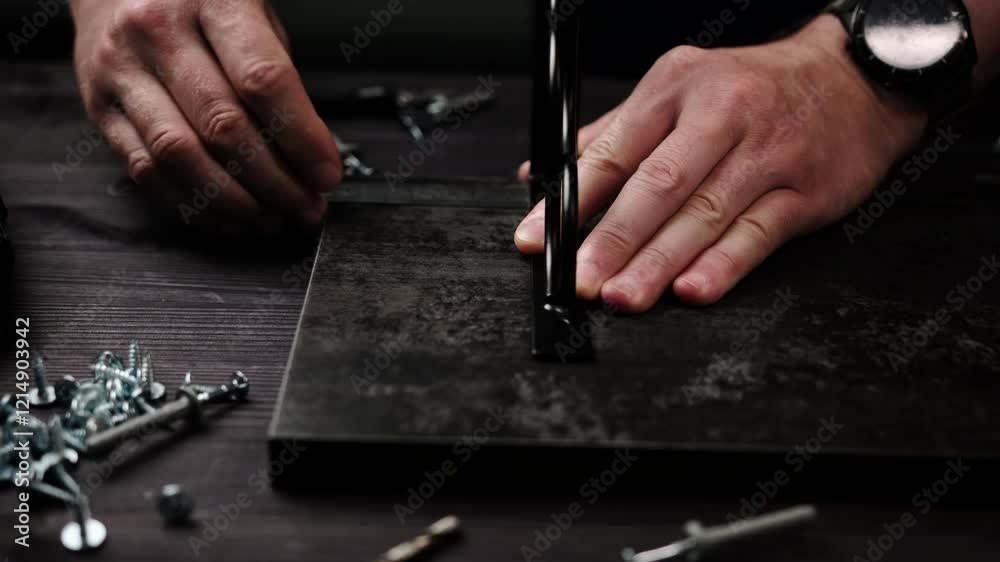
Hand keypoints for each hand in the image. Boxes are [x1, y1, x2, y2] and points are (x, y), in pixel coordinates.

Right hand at [71, 0, 340, 236]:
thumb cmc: (198, 0)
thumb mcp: (251, 12)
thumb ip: (277, 76)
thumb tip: (311, 154)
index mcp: (213, 0)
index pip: (264, 80)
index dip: (303, 138)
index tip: (327, 174)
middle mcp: (158, 32)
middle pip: (223, 126)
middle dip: (276, 182)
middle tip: (306, 207)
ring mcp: (121, 70)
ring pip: (181, 156)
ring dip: (234, 202)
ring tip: (270, 219)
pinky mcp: (100, 107)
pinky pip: (146, 170)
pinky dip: (192, 205)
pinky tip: (227, 218)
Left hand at [515, 16, 926, 310]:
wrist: (854, 79)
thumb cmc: (757, 89)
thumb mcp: (681, 90)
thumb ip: (613, 133)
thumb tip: (547, 169)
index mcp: (676, 89)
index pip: (614, 151)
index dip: (570, 201)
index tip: (538, 237)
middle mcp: (720, 117)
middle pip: (657, 186)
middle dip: (612, 240)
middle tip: (581, 281)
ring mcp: (766, 154)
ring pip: (704, 214)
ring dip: (658, 262)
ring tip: (623, 295)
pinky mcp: (804, 190)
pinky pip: (757, 232)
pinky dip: (723, 264)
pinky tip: (692, 289)